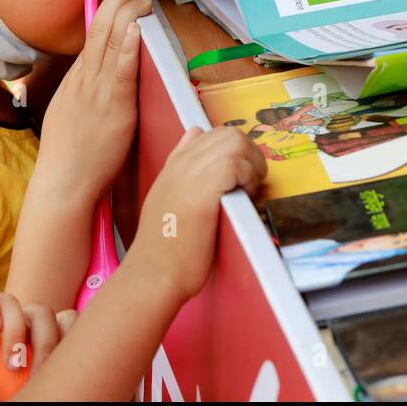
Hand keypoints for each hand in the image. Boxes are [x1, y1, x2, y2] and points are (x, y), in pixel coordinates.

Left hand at [0, 279, 76, 401]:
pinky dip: (67, 341)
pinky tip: (55, 365)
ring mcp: (34, 323)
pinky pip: (70, 321)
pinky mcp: (59, 332)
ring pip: (43, 313)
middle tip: (11, 365)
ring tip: (33, 375)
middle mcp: (8, 316)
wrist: (4, 404)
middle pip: (13, 302)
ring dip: (41, 343)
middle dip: (14, 332)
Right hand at [35, 0, 152, 204]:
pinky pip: (122, 73)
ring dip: (128, 18)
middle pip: (99, 32)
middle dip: (118, 7)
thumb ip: (81, 92)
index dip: (106, 15)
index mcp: (75, 80)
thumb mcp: (67, 112)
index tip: (121, 2)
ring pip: (110, 44)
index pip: (90, 37)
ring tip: (142, 1)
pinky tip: (135, 32)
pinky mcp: (114, 109)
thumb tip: (92, 77)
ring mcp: (98, 93)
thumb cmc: (69, 154)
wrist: (64, 182)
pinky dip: (128, 50)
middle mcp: (85, 80)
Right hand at [124, 126, 266, 301]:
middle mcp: (181, 162)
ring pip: (235, 141)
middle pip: (228, 132)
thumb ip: (181, 167)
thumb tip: (193, 135)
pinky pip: (235, 164)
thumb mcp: (168, 196)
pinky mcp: (203, 190)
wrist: (154, 273)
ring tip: (247, 190)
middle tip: (250, 183)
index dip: (232, 151)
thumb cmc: (166, 247)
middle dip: (249, 154)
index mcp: (174, 164)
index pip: (210, 133)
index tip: (236, 178)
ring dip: (251, 163)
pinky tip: (242, 197)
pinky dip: (247, 177)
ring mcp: (190, 172)